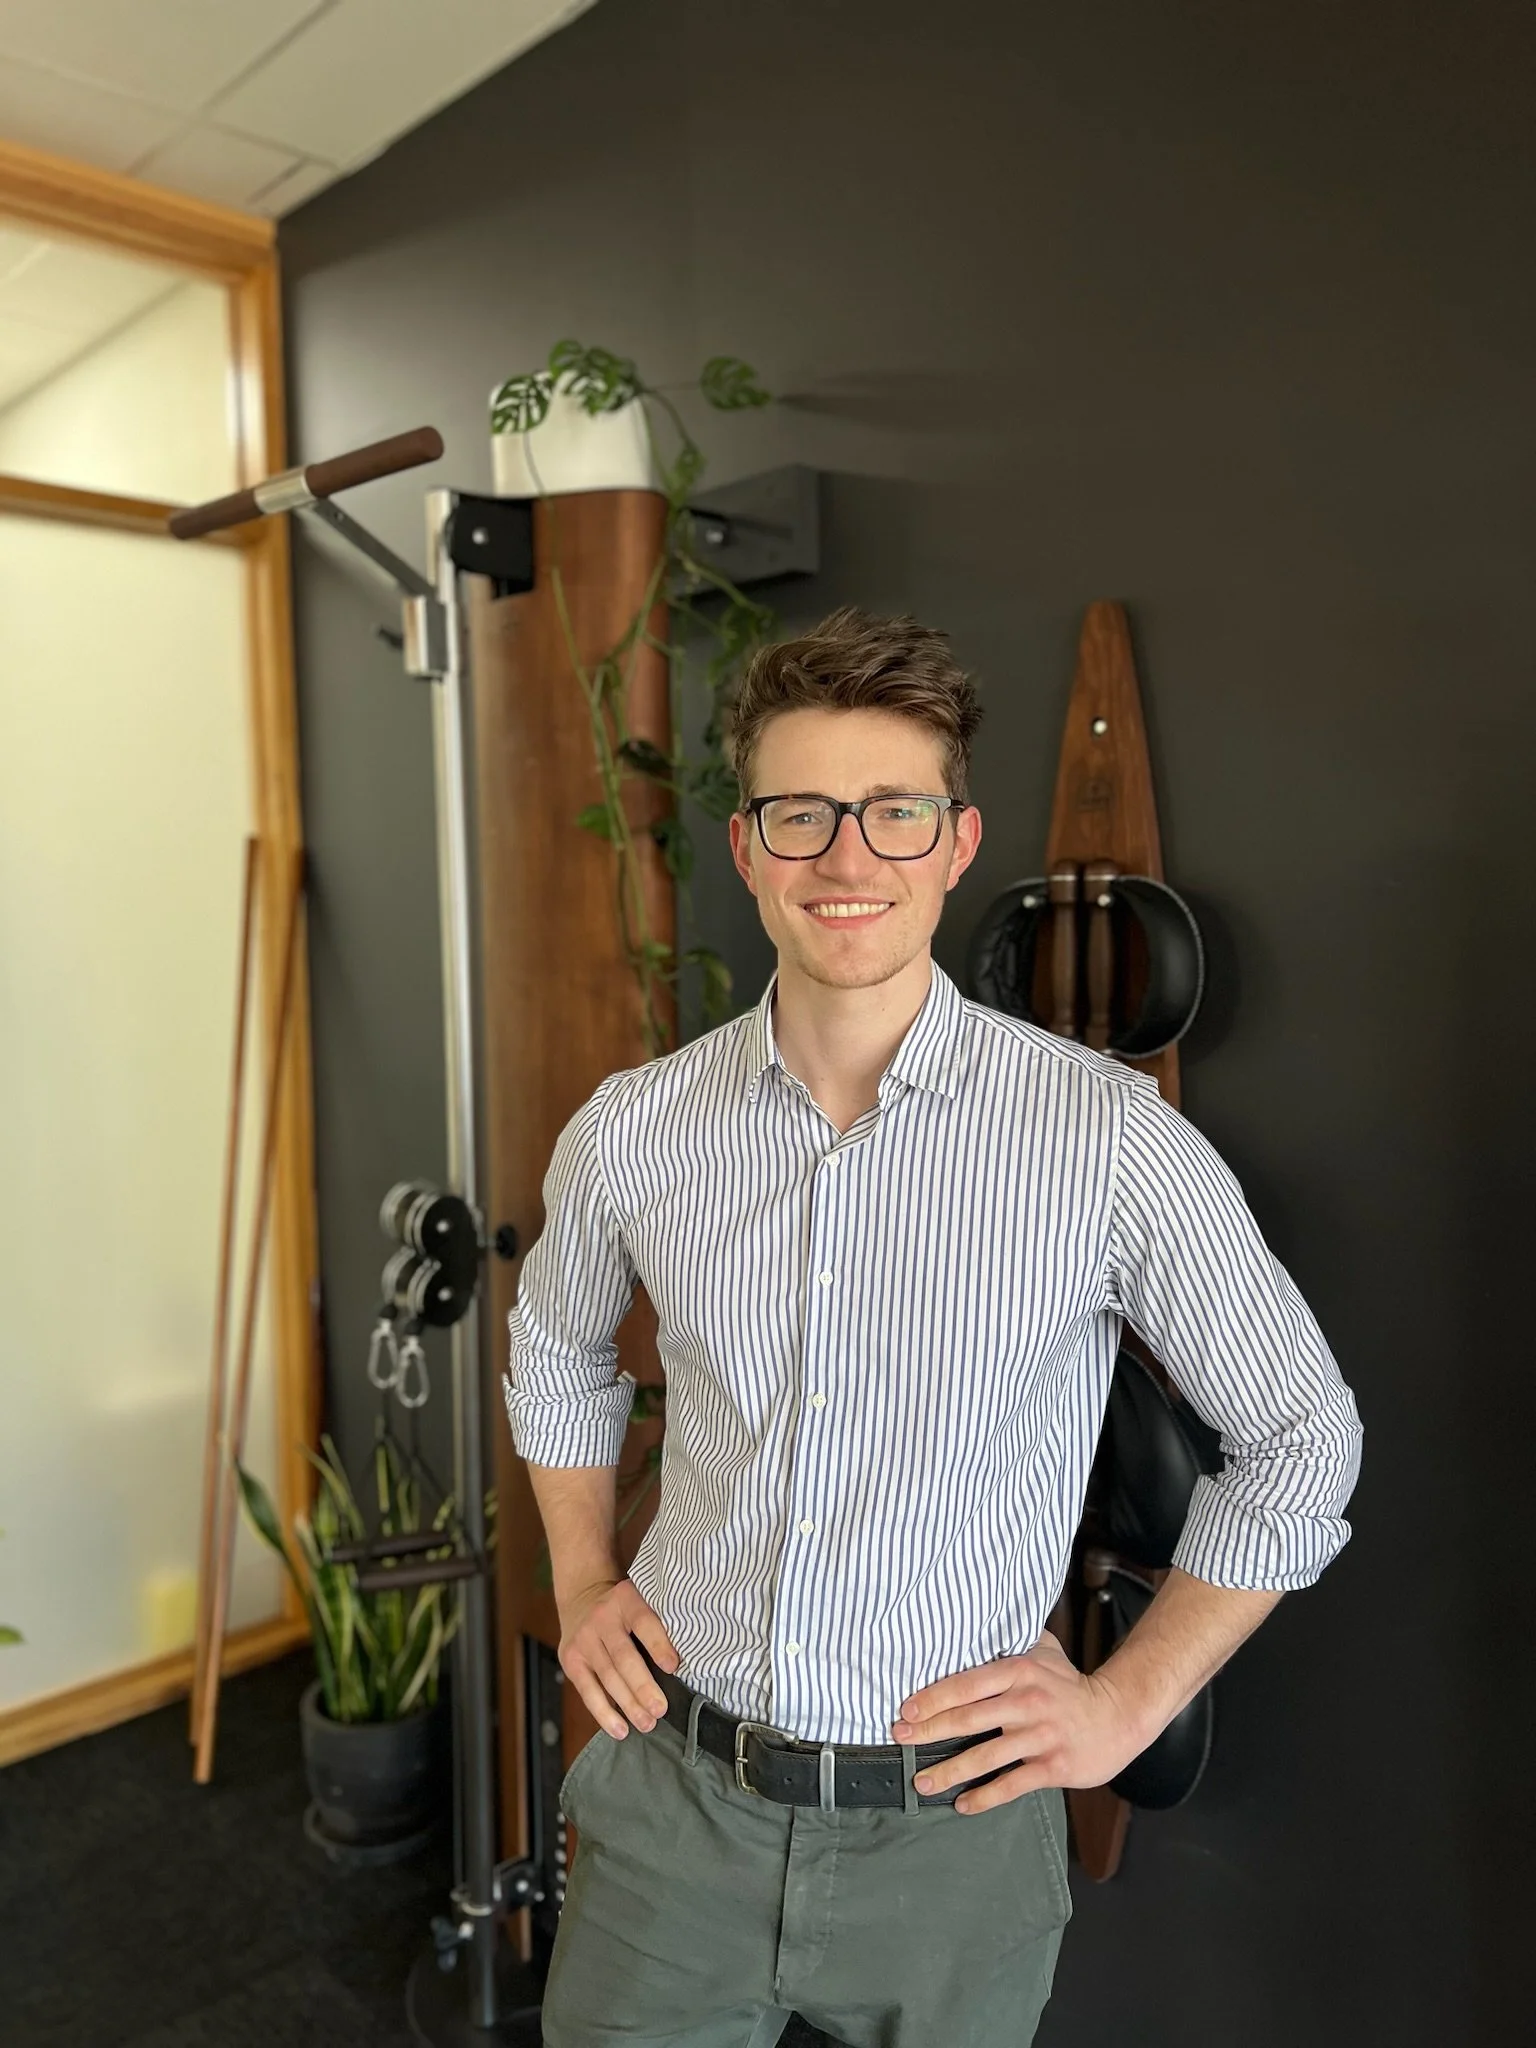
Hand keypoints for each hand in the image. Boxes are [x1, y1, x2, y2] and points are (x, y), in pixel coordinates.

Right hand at [558, 1577, 678, 1739]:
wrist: (582, 1599)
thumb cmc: (625, 1610)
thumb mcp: (640, 1602)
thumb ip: (658, 1623)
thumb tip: (687, 1664)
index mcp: (626, 1599)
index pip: (643, 1622)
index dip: (658, 1644)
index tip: (673, 1667)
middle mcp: (601, 1618)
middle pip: (623, 1657)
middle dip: (643, 1686)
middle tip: (660, 1710)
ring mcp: (583, 1640)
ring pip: (607, 1677)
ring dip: (628, 1704)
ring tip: (647, 1724)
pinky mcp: (571, 1660)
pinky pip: (587, 1691)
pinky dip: (604, 1714)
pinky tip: (620, 1729)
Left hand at [890, 1632, 1147, 1813]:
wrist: (1119, 1715)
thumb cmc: (1071, 1684)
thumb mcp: (1044, 1651)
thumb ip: (1012, 1638)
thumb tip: (975, 1620)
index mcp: (1019, 1671)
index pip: (967, 1683)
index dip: (933, 1697)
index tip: (906, 1711)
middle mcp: (1027, 1702)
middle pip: (968, 1719)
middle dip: (929, 1732)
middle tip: (900, 1740)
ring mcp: (1040, 1736)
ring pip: (985, 1757)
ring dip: (949, 1771)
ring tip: (922, 1781)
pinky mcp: (1053, 1766)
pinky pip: (1012, 1785)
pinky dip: (984, 1796)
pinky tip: (963, 1804)